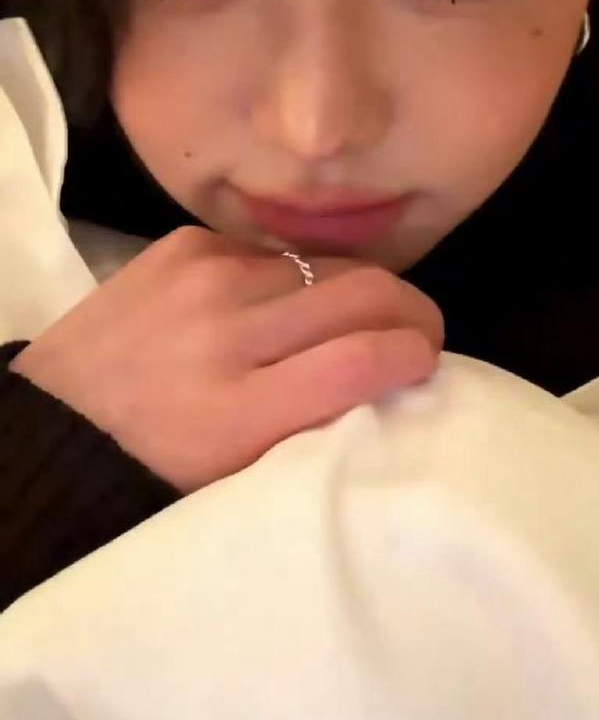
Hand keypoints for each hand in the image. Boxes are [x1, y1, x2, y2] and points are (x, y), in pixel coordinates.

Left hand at [10, 226, 443, 491]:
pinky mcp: (184, 244)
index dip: (416, 354)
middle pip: (363, 291)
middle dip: (412, 309)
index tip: (425, 362)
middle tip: (415, 331)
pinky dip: (291, 276)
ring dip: (352, 291)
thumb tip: (388, 367)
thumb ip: (313, 425)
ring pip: (325, 263)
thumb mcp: (236, 476)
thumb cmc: (155, 469)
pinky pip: (271, 250)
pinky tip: (279, 301)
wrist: (52, 427)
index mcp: (238, 413)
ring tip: (349, 317)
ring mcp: (204, 277)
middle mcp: (225, 333)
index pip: (364, 359)